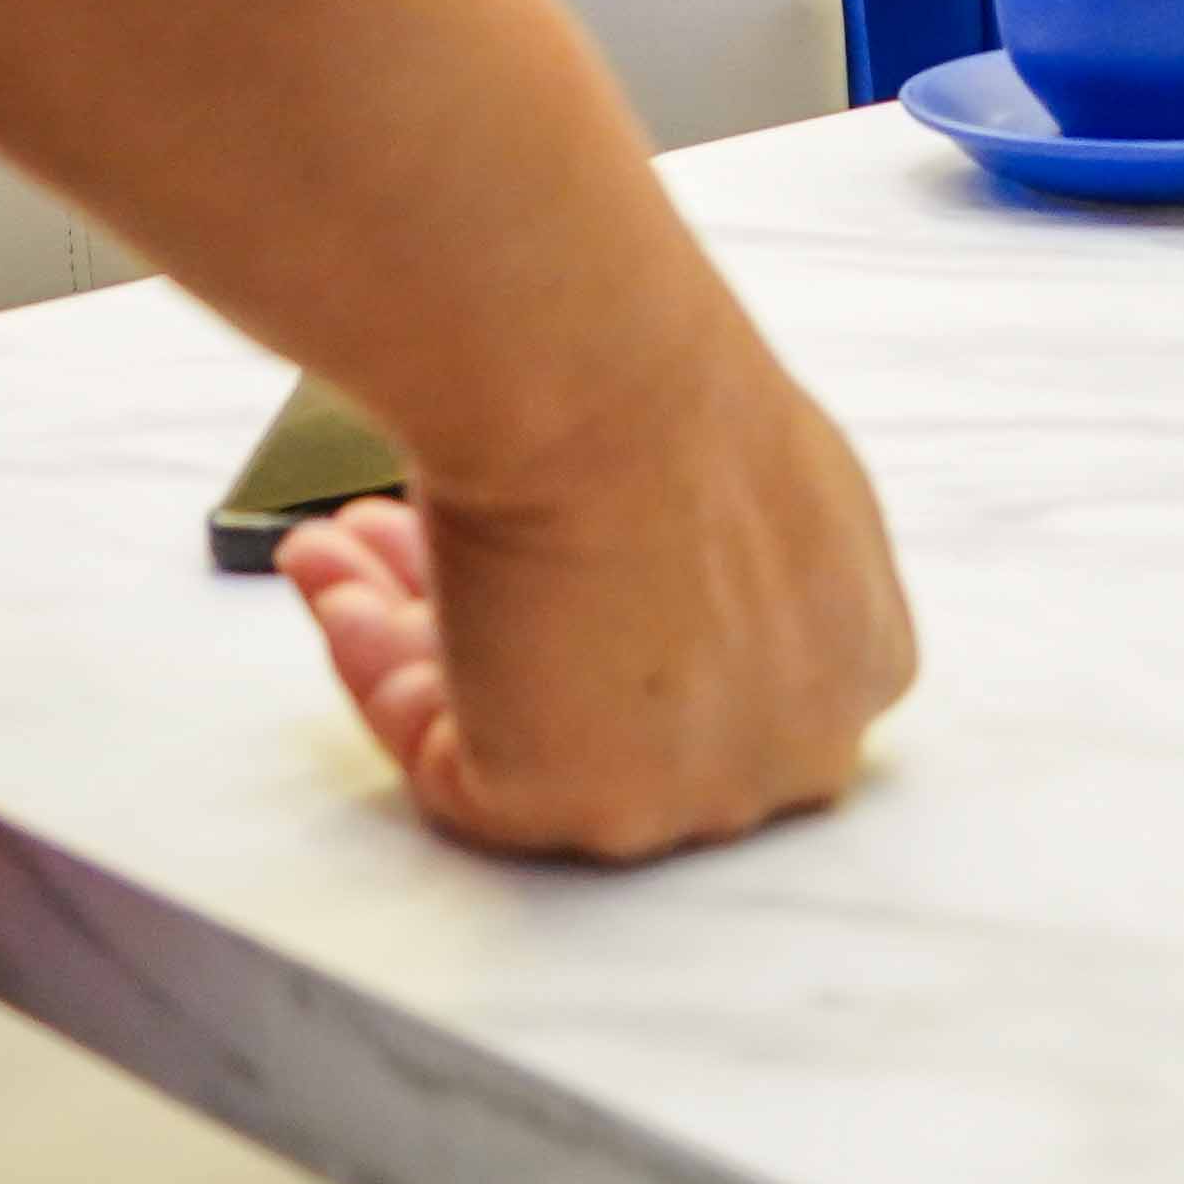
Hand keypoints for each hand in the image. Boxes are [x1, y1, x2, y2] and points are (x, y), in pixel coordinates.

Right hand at [277, 321, 914, 863]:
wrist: (590, 378)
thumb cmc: (652, 375)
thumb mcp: (739, 457)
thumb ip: (713, 547)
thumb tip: (608, 562)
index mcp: (856, 649)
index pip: (716, 677)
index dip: (591, 610)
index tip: (517, 549)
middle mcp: (792, 740)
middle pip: (612, 708)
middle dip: (498, 616)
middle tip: (396, 539)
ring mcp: (694, 790)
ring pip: (521, 727)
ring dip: (409, 621)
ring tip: (335, 540)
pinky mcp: (579, 808)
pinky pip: (445, 758)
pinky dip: (374, 659)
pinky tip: (327, 570)